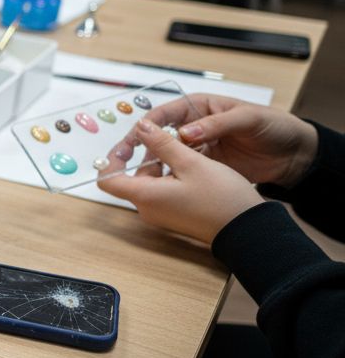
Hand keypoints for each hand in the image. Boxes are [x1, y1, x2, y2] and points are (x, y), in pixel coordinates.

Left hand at [99, 119, 264, 242]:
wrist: (248, 229)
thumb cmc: (223, 198)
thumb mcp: (191, 163)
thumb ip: (162, 143)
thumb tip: (141, 127)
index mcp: (145, 196)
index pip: (107, 179)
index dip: (112, 159)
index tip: (128, 143)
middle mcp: (147, 208)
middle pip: (131, 177)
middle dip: (145, 155)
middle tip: (166, 138)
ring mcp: (161, 213)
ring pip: (149, 182)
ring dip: (161, 163)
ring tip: (185, 149)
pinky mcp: (174, 214)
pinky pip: (163, 190)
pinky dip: (171, 174)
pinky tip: (192, 165)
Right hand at [146, 93, 317, 186]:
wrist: (294, 154)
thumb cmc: (274, 126)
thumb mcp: (248, 119)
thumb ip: (216, 124)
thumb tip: (187, 132)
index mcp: (199, 106)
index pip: (165, 112)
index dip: (147, 124)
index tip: (136, 137)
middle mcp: (192, 126)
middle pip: (157, 135)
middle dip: (137, 145)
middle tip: (122, 157)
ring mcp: (197, 148)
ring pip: (164, 155)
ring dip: (149, 164)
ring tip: (138, 175)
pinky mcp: (202, 166)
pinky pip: (178, 171)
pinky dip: (166, 177)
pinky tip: (157, 184)